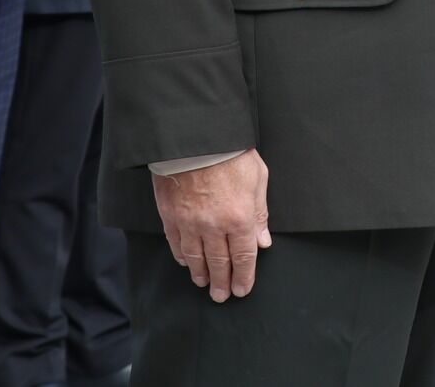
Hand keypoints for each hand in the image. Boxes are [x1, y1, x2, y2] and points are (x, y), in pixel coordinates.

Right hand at [151, 148, 271, 302]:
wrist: (196, 138)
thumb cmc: (232, 154)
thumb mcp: (258, 179)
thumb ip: (260, 214)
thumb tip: (263, 241)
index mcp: (239, 218)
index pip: (243, 256)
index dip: (243, 276)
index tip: (242, 290)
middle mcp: (214, 226)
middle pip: (218, 263)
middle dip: (222, 282)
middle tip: (222, 296)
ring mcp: (189, 223)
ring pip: (195, 257)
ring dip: (201, 274)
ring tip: (204, 284)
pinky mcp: (170, 215)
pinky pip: (176, 243)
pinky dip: (181, 256)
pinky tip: (185, 263)